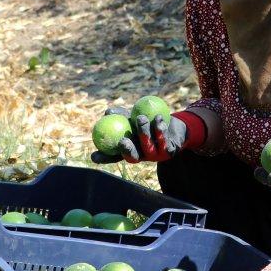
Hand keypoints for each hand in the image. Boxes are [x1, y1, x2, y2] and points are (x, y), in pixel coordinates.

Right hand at [90, 109, 204, 164]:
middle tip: (122, 140)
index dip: (104, 158)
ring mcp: (157, 155)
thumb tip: (108, 112)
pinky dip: (160, 128)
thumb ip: (122, 115)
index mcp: (132, 150)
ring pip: (149, 146)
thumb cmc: (150, 120)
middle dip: (127, 150)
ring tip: (140, 118)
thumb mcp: (134, 117)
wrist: (175, 124)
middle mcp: (143, 155)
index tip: (94, 156)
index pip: (115, 157)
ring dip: (144, 132)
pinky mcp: (171, 151)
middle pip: (133, 156)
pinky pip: (165, 141)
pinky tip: (159, 118)